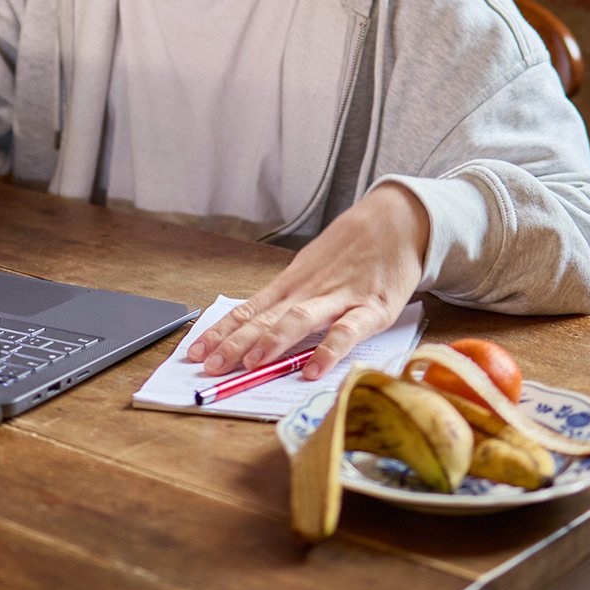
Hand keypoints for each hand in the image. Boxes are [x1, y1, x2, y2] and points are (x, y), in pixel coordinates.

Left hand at [186, 182, 430, 379]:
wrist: (397, 220)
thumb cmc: (352, 250)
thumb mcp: (313, 269)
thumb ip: (289, 299)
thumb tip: (255, 328)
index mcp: (291, 284)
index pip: (247, 310)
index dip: (219, 332)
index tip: (192, 351)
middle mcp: (307, 291)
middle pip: (264, 319)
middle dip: (234, 344)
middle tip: (208, 367)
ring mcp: (339, 298)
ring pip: (299, 320)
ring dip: (272, 342)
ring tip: (250, 365)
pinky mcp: (373, 308)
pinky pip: (347, 331)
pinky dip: (329, 350)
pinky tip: (312, 370)